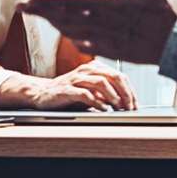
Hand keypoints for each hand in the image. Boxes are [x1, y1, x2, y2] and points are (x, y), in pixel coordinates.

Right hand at [0, 64, 136, 111]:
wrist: (41, 93)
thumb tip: (125, 102)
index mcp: (94, 68)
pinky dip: (97, 102)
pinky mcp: (66, 89)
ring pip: (101, 82)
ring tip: (119, 108)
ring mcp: (76, 79)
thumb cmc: (67, 93)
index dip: (130, 90)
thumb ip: (105, 93)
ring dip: (113, 96)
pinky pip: (85, 94)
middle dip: (125, 92)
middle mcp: (86, 70)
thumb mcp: (89, 90)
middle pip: (113, 76)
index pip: (119, 75)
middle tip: (130, 106)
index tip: (135, 104)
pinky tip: (103, 109)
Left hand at [23, 0, 176, 64]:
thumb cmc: (161, 11)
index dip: (45, 2)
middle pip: (62, 17)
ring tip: (41, 16)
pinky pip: (84, 45)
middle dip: (41, 12)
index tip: (27, 1)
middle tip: (22, 7)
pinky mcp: (109, 51)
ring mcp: (103, 39)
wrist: (173, 43)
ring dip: (54, 23)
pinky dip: (73, 37)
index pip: (68, 2)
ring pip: (70, 31)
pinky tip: (68, 32)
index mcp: (106, 4)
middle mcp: (100, 23)